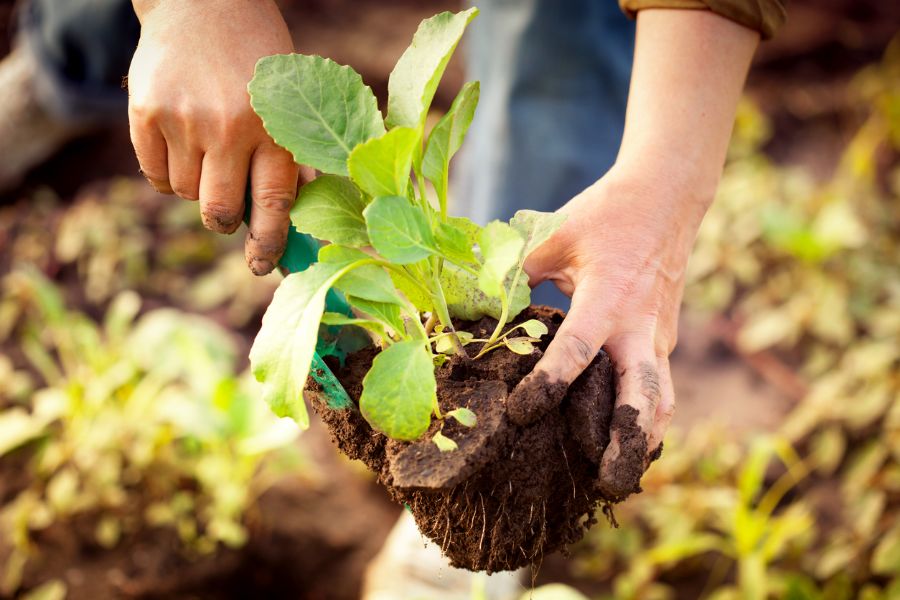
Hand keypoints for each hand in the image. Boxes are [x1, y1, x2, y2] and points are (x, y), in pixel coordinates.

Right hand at [128, 0, 297, 274]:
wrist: (202, 2)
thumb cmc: (256, 58)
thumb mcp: (289, 101)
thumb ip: (293, 156)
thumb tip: (299, 217)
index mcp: (274, 130)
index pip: (272, 206)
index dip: (268, 244)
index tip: (261, 265)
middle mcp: (229, 129)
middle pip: (219, 212)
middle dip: (224, 222)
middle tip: (227, 212)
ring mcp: (184, 120)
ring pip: (187, 194)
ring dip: (198, 188)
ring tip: (208, 151)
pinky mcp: (146, 112)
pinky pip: (156, 175)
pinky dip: (168, 174)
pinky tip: (181, 144)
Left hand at [506, 9, 757, 497]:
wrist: (666, 199)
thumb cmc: (604, 215)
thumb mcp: (553, 234)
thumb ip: (512, 270)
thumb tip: (468, 301)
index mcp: (607, 298)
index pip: (577, 352)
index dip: (547, 387)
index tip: (518, 416)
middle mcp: (640, 327)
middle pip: (644, 400)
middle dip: (627, 447)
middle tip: (604, 485)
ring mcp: (660, 337)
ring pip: (662, 403)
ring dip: (643, 444)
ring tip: (614, 480)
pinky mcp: (665, 341)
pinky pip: (661, 388)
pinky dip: (646, 420)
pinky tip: (624, 444)